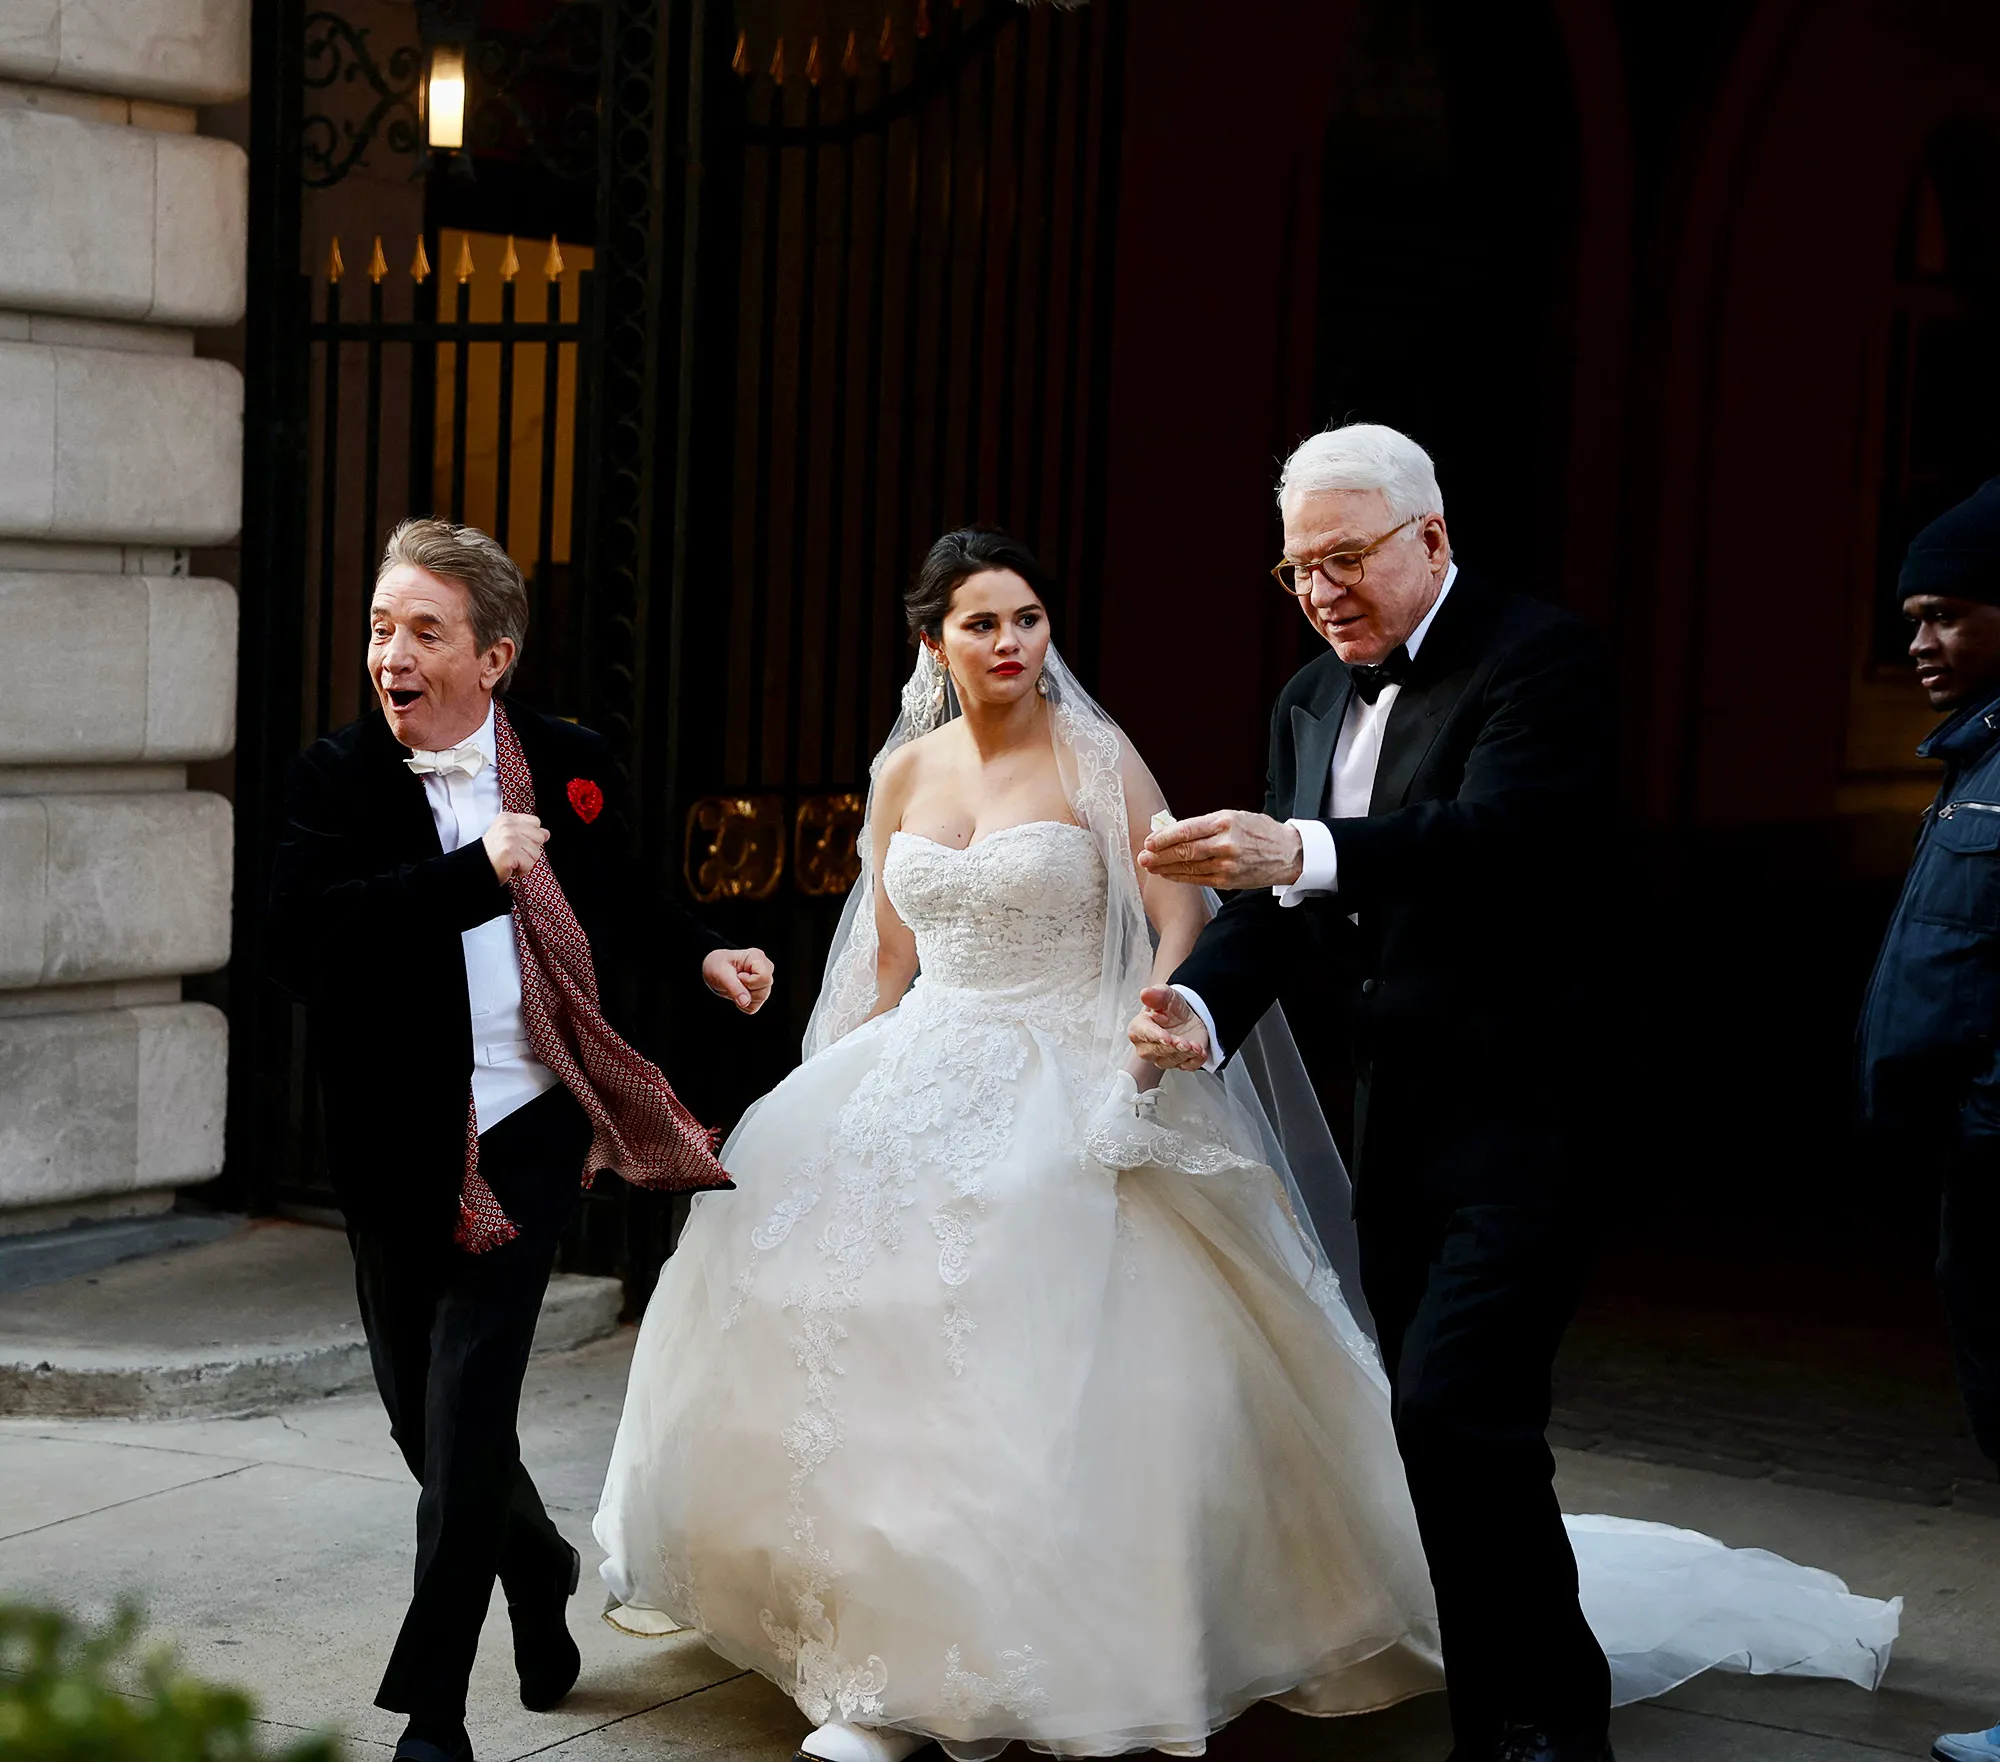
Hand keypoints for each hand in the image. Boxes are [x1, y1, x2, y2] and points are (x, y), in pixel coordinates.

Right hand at [483, 812, 547, 881]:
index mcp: (507, 818)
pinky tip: (510, 867)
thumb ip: (527, 831)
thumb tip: (546, 833)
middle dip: (530, 849)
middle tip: (513, 853)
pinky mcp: (510, 852)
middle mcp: (508, 825)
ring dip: (525, 861)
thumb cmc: (493, 854)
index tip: (517, 842)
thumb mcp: (508, 835)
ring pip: (536, 853)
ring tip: (511, 860)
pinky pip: (530, 864)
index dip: (530, 836)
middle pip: (539, 837)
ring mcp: (509, 838)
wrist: (477, 867)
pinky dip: (522, 870)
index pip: (536, 822)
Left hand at [703, 946, 774, 1013]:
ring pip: (761, 998)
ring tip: (735, 986)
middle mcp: (765, 968)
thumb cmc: (717, 965)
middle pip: (764, 989)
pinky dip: (742, 1004)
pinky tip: (737, 993)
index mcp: (757, 957)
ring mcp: (764, 981)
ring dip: (744, 997)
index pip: (764, 976)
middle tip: (735, 980)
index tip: (738, 976)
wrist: (714, 969)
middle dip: (746, 990)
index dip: (750, 981)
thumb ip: (734, 987)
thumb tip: (745, 1002)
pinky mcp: (759, 993)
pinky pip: (754, 1006)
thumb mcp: (720, 973)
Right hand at [1127, 984, 1210, 1071]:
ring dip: (1185, 1054)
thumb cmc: (1169, 1008)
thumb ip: (1156, 995)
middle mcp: (1147, 1046)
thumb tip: (1145, 993)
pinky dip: (1196, 1060)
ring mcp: (1162, 1057)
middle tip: (1184, 1042)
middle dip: (1172, 1048)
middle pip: (1155, 1051)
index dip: (1154, 1036)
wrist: (1185, 1017)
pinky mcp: (1179, 1063)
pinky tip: (1200, 1052)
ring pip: (1171, 1061)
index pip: (1142, 1033)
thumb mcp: (1165, 995)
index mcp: (1139, 1028)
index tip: (1166, 1038)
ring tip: (1195, 1045)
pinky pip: (1187, 1066)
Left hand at [1139, 810, 1303, 889]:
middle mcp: (1225, 844)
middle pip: (1184, 851)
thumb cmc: (1259, 831)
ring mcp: (1227, 865)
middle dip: (1159, 855)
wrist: (1288, 853)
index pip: (1187, 830)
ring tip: (1150, 866)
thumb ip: (1205, 824)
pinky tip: (1168, 875)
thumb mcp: (1234, 816)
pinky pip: (1198, 880)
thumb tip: (1173, 830)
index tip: (1148, 841)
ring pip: (1188, 867)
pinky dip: (1180, 877)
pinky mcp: (1228, 881)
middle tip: (1143, 857)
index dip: (1164, 837)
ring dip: (1166, 868)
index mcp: (1225, 822)